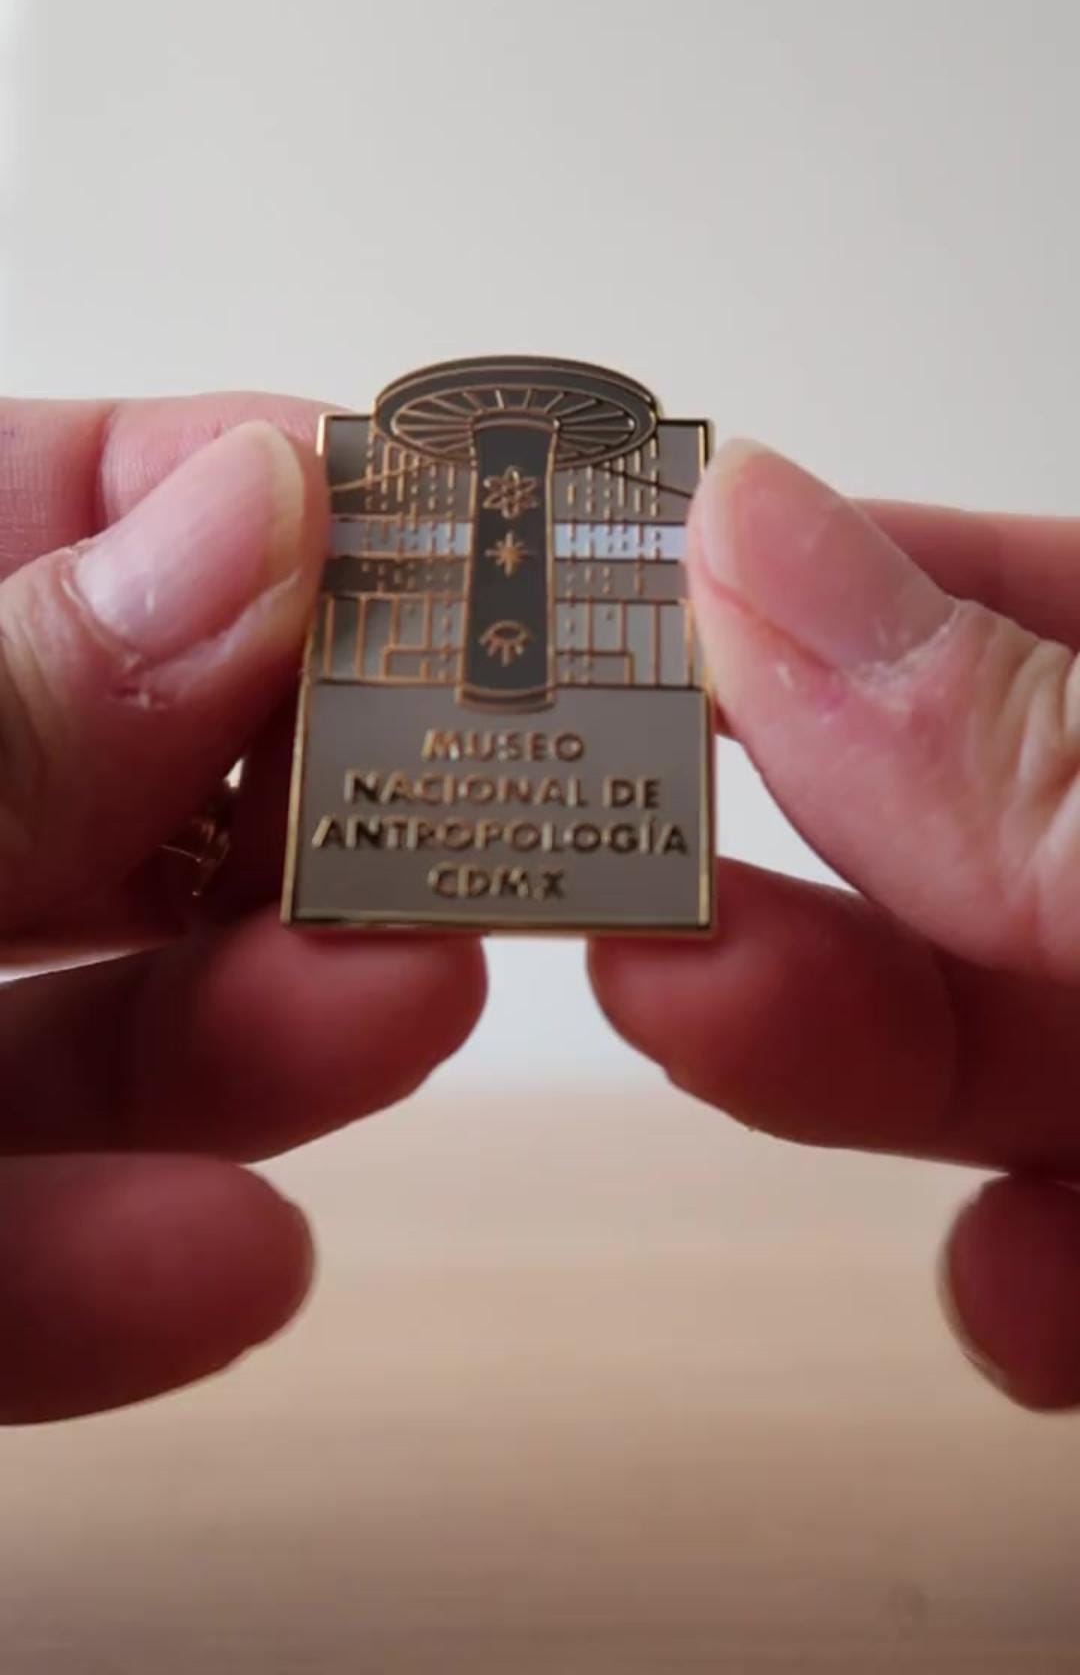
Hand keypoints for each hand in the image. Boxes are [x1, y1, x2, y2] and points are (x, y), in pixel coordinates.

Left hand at [0, 394, 485, 1420]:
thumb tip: (247, 512)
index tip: (426, 525)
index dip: (222, 496)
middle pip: (107, 779)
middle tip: (490, 779)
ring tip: (416, 1002)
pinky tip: (232, 1269)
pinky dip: (106, 1276)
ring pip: (75, 1030)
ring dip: (256, 1029)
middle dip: (303, 784)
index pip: (32, 511)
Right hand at [591, 441, 1079, 1410]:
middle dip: (776, 834)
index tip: (610, 605)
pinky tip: (1013, 1298)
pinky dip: (1026, 1277)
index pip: (1006, 587)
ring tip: (702, 1021)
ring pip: (1002, 1031)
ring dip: (846, 1052)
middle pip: (965, 821)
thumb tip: (760, 542)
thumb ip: (1030, 751)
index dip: (811, 581)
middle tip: (589, 842)